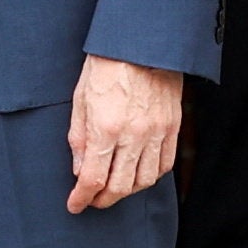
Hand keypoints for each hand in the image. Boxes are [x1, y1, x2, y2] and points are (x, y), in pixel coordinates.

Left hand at [67, 55, 185, 213]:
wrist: (141, 42)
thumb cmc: (106, 65)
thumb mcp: (80, 99)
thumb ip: (79, 138)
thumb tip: (80, 170)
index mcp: (106, 127)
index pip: (93, 178)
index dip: (82, 198)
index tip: (75, 205)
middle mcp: (134, 135)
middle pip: (120, 186)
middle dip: (103, 200)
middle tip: (93, 200)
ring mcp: (157, 132)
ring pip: (145, 180)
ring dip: (127, 191)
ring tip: (114, 188)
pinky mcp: (172, 126)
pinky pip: (165, 164)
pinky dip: (151, 176)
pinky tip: (138, 174)